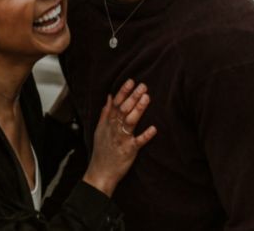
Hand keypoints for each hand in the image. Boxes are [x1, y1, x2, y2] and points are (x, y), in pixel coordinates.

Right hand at [83, 79, 156, 196]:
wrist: (100, 172)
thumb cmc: (102, 150)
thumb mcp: (100, 129)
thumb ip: (105, 112)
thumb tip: (109, 96)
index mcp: (108, 123)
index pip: (115, 103)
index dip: (123, 92)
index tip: (131, 81)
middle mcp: (114, 128)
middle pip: (123, 109)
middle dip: (133, 96)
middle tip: (143, 86)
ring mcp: (121, 139)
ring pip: (130, 121)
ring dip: (138, 109)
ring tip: (147, 98)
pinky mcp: (129, 150)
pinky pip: (138, 142)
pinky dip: (145, 135)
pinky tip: (154, 129)